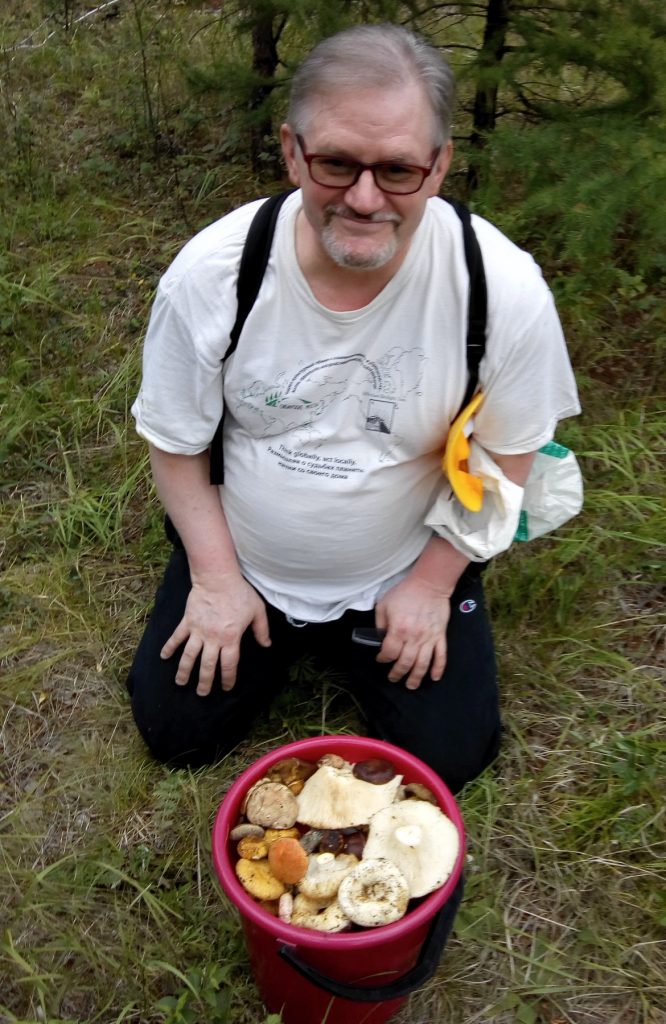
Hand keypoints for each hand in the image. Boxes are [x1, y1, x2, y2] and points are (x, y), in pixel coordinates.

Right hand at [160, 573, 270, 694]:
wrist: (218, 578)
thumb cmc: (239, 593)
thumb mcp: (257, 611)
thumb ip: (262, 630)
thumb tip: (267, 645)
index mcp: (230, 639)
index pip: (229, 665)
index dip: (228, 678)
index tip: (227, 687)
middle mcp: (213, 639)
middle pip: (207, 666)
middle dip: (205, 682)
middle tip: (202, 693)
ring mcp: (198, 631)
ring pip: (189, 656)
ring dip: (184, 671)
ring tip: (181, 683)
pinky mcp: (187, 622)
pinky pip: (176, 637)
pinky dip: (169, 647)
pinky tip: (163, 657)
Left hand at [374, 576, 450, 690]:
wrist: (429, 584)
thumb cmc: (405, 593)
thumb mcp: (384, 605)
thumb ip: (380, 624)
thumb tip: (380, 638)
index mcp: (399, 630)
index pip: (389, 653)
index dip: (383, 659)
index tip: (381, 659)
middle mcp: (414, 637)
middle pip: (405, 663)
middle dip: (397, 674)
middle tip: (393, 678)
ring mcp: (429, 638)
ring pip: (422, 664)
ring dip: (416, 678)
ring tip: (410, 685)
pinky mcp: (440, 636)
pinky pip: (441, 656)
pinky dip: (438, 669)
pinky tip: (434, 678)